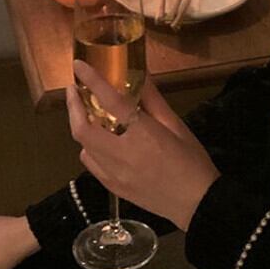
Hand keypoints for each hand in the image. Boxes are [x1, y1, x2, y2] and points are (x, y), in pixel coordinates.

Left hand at [67, 60, 220, 231]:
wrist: (196, 203)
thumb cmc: (192, 161)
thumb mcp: (177, 126)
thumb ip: (154, 102)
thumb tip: (141, 78)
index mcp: (142, 133)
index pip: (110, 101)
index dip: (92, 80)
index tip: (78, 65)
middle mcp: (121, 153)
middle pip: (83, 128)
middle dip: (73, 106)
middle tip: (74, 90)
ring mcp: (113, 173)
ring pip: (83, 146)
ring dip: (81, 127)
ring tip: (87, 115)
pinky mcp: (112, 187)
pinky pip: (91, 164)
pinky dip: (89, 148)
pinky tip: (99, 143)